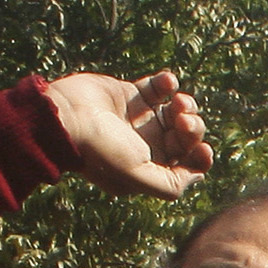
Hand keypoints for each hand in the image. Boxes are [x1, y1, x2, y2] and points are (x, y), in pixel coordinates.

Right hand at [44, 71, 212, 197]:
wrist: (64, 117)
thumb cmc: (100, 150)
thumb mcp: (137, 177)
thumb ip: (170, 185)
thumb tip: (197, 176)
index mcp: (151, 169)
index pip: (189, 165)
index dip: (201, 157)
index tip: (203, 148)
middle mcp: (147, 146)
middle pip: (187, 138)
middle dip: (193, 128)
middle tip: (184, 121)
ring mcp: (139, 120)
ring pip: (177, 112)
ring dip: (186, 105)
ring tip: (178, 101)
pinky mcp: (130, 95)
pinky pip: (159, 88)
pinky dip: (168, 84)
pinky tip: (168, 82)